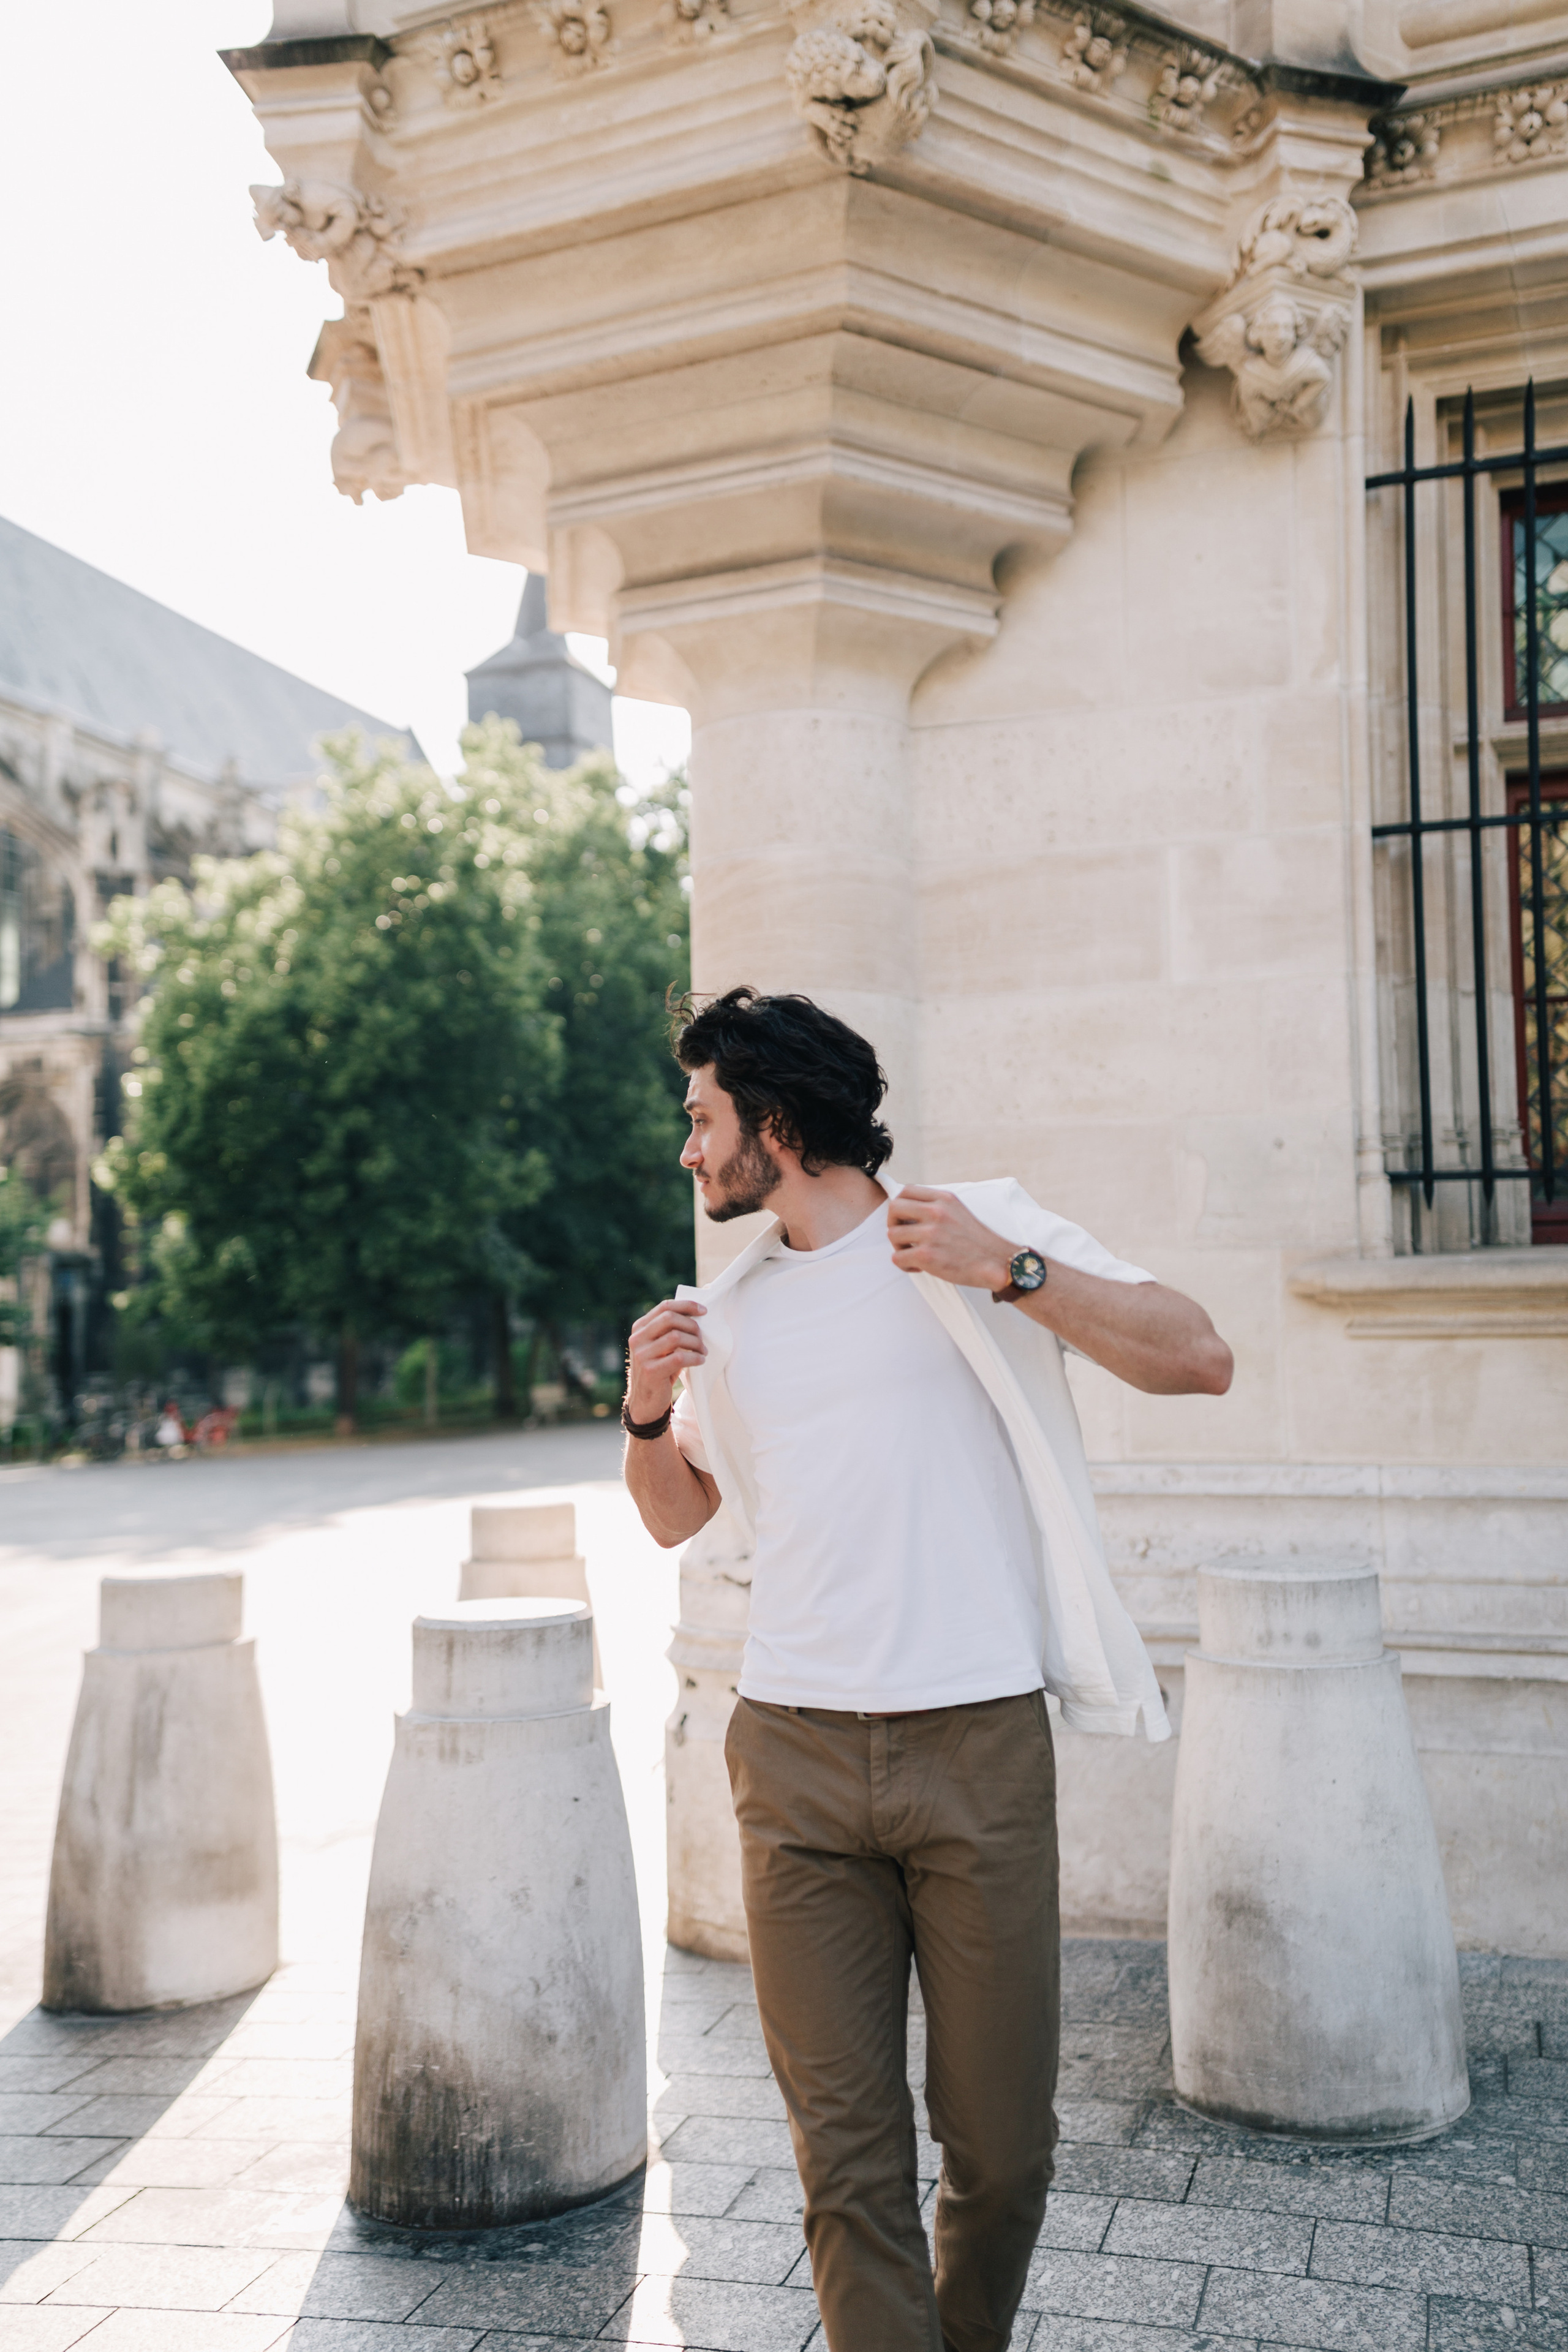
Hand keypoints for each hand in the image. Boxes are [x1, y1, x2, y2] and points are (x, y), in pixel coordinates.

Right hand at [626, 1298, 706, 1420]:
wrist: (645, 1401)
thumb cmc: (659, 1370)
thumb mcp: (660, 1347)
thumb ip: (670, 1331)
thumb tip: (696, 1314)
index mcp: (640, 1328)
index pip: (664, 1307)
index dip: (686, 1306)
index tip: (703, 1311)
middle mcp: (637, 1339)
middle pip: (670, 1318)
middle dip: (692, 1325)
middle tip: (702, 1338)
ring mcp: (642, 1355)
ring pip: (676, 1336)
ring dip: (695, 1343)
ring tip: (702, 1351)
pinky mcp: (650, 1371)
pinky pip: (678, 1357)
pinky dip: (694, 1357)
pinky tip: (700, 1360)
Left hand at [887, 1188, 1016, 1291]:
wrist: (996, 1263)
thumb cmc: (977, 1241)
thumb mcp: (958, 1211)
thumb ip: (936, 1206)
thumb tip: (908, 1209)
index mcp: (944, 1199)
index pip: (906, 1191)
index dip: (900, 1205)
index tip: (905, 1218)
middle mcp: (936, 1212)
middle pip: (894, 1208)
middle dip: (893, 1223)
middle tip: (904, 1236)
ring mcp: (930, 1234)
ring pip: (893, 1234)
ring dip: (899, 1247)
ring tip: (913, 1254)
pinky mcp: (927, 1255)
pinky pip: (897, 1257)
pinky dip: (904, 1264)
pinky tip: (918, 1267)